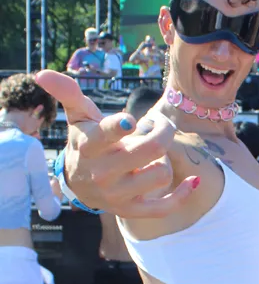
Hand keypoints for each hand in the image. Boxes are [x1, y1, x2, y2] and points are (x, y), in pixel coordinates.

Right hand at [36, 71, 195, 218]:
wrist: (78, 184)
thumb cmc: (85, 142)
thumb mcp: (78, 117)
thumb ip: (67, 93)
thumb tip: (41, 74)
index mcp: (90, 146)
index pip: (109, 133)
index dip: (124, 126)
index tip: (131, 121)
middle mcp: (103, 172)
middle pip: (152, 149)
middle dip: (164, 131)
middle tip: (158, 126)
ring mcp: (118, 194)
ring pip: (161, 173)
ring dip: (164, 159)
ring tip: (152, 154)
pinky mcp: (132, 210)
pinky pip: (165, 207)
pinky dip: (182, 194)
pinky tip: (192, 180)